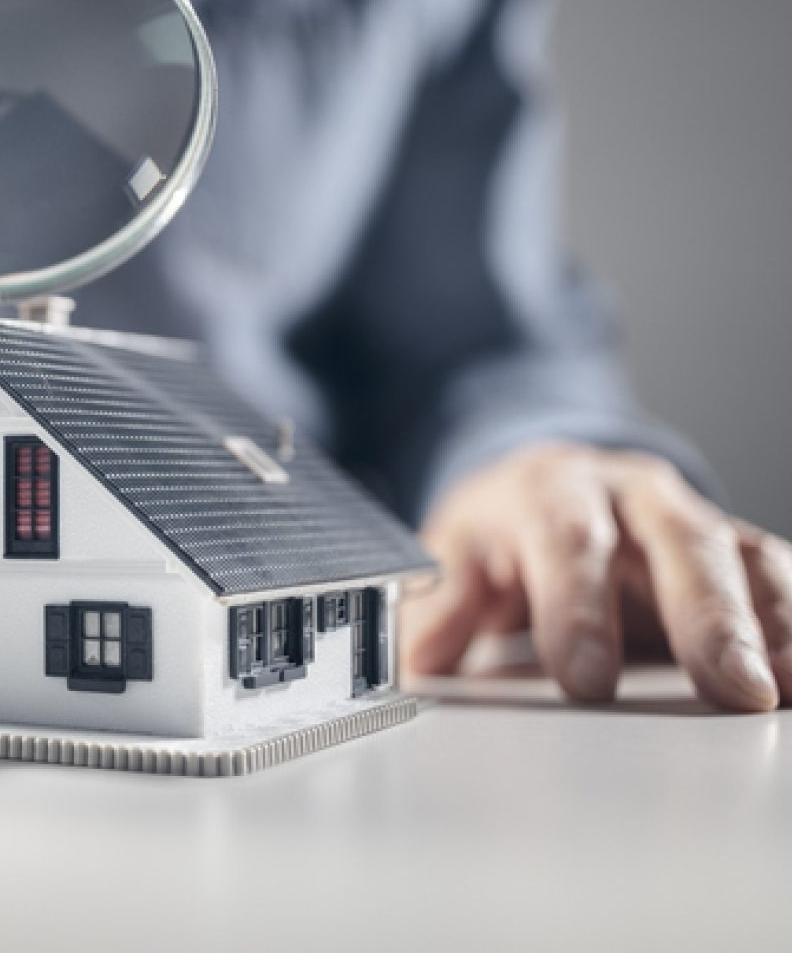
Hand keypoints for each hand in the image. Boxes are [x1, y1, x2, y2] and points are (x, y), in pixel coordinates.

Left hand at [403, 442, 789, 710]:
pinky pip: (777, 576)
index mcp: (552, 491)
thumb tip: (420, 651)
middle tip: (730, 687)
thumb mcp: (455, 551)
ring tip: (782, 690)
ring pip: (742, 557)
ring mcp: (692, 519)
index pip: (568, 542)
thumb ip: (442, 600)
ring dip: (769, 624)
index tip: (586, 679)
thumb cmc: (502, 530)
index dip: (578, 608)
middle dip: (708, 616)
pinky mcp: (736, 552)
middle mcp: (632, 495)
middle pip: (679, 542)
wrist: (545, 485)